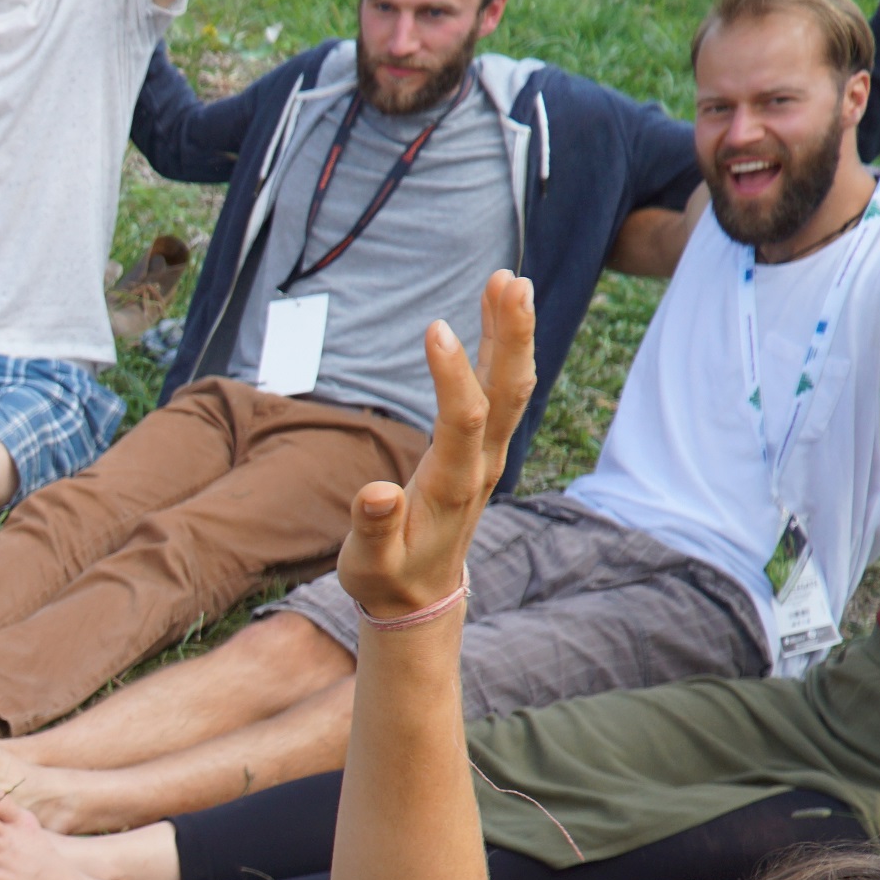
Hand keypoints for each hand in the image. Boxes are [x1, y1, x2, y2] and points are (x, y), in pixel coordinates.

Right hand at [333, 270, 534, 621]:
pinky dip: (502, 350)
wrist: (421, 599)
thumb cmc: (387, 578)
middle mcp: (479, 465)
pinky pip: (500, 392)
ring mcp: (486, 455)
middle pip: (507, 392)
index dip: (453, 374)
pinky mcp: (481, 448)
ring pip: (511, 387)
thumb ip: (372, 528)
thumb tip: (376, 493)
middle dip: (510, 336)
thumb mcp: (368, 565)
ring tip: (507, 280)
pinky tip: (497, 315)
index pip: (462, 421)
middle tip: (507, 281)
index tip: (435, 327)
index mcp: (451, 487)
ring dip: (511, 333)